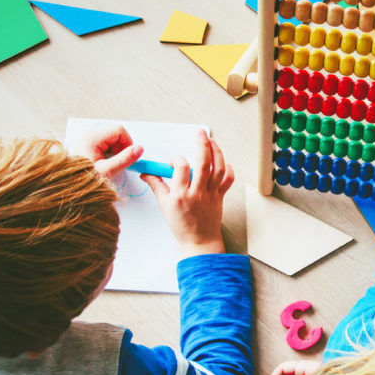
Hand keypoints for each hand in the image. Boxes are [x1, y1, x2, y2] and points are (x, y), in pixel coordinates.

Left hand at [72, 125, 143, 179]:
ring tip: (109, 165)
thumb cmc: (84, 179)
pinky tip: (104, 164)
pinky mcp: (89, 145)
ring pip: (112, 140)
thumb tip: (139, 149)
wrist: (69, 188)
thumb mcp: (107, 170)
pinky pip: (106, 145)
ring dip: (116, 152)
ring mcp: (89, 139)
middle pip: (116, 135)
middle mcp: (90, 135)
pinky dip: (110, 154)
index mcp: (93, 137)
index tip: (127, 158)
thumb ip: (124, 159)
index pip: (119, 131)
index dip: (128, 143)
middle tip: (116, 164)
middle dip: (121, 149)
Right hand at [140, 131, 233, 256]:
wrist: (199, 241)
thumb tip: (146, 174)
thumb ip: (156, 186)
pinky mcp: (220, 197)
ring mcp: (211, 194)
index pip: (181, 168)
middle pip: (203, 163)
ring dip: (217, 152)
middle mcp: (198, 192)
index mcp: (181, 195)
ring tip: (212, 141)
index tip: (174, 161)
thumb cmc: (181, 225)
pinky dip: (228, 169)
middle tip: (200, 133)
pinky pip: (228, 180)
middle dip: (203, 144)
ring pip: (218, 169)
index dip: (176, 159)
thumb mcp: (164, 206)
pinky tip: (223, 162)